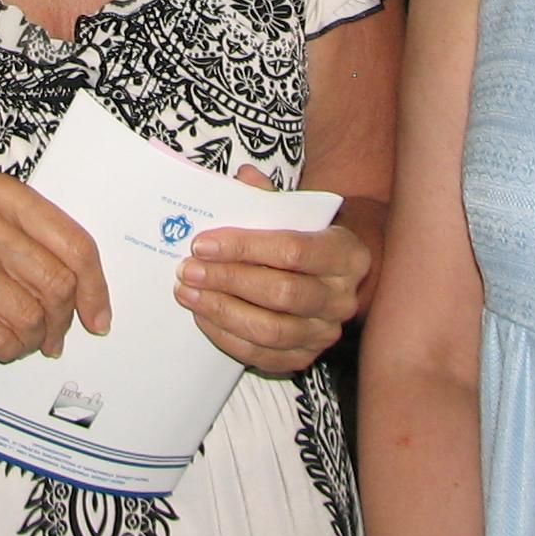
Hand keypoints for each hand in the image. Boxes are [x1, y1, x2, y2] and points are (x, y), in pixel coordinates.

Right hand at [0, 172, 111, 360]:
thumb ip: (32, 240)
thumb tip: (86, 293)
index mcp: (4, 193)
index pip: (75, 244)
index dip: (95, 288)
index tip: (98, 317)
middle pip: (56, 284)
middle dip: (63, 321)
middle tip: (55, 337)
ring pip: (30, 315)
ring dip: (33, 339)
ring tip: (24, 340)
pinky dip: (7, 349)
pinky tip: (1, 344)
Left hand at [175, 167, 371, 374]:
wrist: (328, 276)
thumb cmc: (304, 238)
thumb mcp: (294, 212)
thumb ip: (269, 197)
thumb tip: (243, 177)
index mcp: (347, 254)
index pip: (293, 251)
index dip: (244, 247)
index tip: (202, 243)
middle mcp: (342, 298)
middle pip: (282, 293)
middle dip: (228, 280)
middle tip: (188, 269)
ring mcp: (325, 332)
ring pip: (270, 330)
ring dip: (222, 311)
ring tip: (187, 293)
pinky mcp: (304, 358)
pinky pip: (262, 356)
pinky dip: (227, 337)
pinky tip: (202, 317)